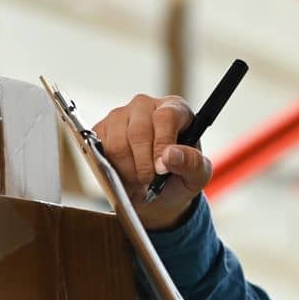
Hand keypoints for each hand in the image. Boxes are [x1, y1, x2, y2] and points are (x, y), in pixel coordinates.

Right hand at [94, 93, 212, 230]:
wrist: (157, 193)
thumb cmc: (180, 177)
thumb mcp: (198, 175)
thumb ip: (192, 163)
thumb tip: (171, 155)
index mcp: (174, 109)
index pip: (165, 117)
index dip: (162, 144)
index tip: (162, 169)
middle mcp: (146, 106)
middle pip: (138, 131)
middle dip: (144, 165)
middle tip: (150, 181)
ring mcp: (120, 115)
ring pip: (117, 143)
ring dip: (128, 170)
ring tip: (139, 178)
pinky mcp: (101, 129)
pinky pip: (101, 150)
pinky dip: (113, 169)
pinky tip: (125, 172)